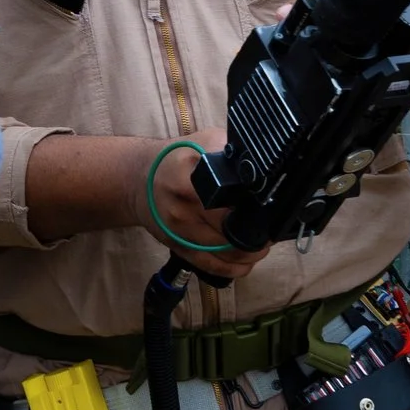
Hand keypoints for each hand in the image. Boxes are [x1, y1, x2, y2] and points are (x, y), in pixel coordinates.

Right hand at [132, 132, 271, 281]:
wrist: (138, 178)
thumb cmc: (179, 158)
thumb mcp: (207, 141)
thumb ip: (234, 152)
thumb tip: (265, 166)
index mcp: (192, 177)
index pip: (234, 202)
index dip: (257, 210)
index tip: (270, 210)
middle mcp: (183, 207)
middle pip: (232, 232)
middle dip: (258, 235)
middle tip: (269, 229)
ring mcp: (179, 231)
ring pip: (225, 254)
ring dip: (250, 253)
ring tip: (260, 244)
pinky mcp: (177, 248)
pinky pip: (211, 266)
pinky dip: (234, 268)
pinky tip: (245, 261)